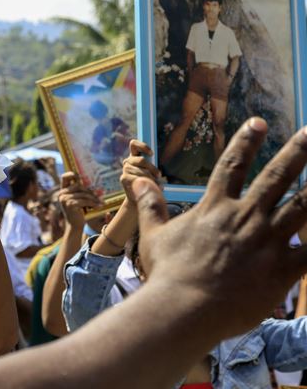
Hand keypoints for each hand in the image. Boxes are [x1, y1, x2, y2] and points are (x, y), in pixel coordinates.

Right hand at [57, 172, 101, 231]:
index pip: (65, 177)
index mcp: (63, 191)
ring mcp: (65, 199)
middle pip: (78, 186)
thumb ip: (80, 192)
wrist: (74, 226)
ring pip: (83, 194)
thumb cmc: (78, 213)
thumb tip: (92, 184)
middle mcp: (62, 194)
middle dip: (89, 191)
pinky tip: (99, 206)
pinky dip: (93, 203)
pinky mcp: (70, 204)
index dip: (72, 174)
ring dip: (93, 198)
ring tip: (100, 202)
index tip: (81, 176)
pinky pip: (85, 201)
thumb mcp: (78, 200)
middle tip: (98, 196)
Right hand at [119, 140, 159, 203]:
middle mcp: (128, 161)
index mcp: (134, 156)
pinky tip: (147, 187)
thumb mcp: (151, 171)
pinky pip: (137, 178)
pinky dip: (145, 183)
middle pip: (141, 160)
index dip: (142, 146)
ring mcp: (125, 169)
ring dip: (150, 178)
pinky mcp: (124, 178)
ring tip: (155, 184)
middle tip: (159, 175)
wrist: (139, 197)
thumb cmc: (148, 182)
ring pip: (141, 171)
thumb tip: (158, 171)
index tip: (152, 154)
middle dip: (152, 168)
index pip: (134, 144)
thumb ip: (152, 166)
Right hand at [133, 117, 306, 336]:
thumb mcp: (154, 234)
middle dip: (297, 151)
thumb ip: (150, 204)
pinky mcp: (283, 269)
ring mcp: (266, 241)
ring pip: (303, 206)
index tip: (258, 122)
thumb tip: (138, 180)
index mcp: (215, 207)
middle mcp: (245, 217)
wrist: (183, 308)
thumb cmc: (167, 273)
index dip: (246, 141)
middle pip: (276, 176)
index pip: (232, 165)